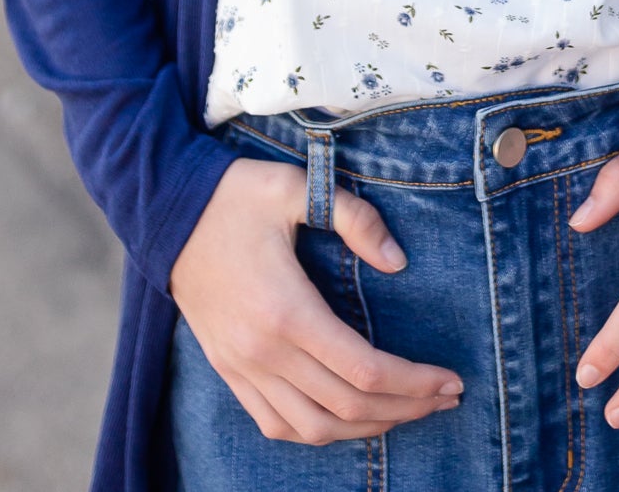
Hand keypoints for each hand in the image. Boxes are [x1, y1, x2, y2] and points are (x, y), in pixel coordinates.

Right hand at [169, 157, 463, 444]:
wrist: (166, 213)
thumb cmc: (235, 195)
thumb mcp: (296, 186)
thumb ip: (354, 217)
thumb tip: (398, 261)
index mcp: (285, 310)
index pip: (363, 370)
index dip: (414, 382)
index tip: (452, 379)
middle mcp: (263, 351)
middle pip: (347, 408)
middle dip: (406, 408)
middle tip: (447, 397)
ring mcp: (242, 368)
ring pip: (313, 429)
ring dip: (367, 428)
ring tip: (408, 410)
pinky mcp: (229, 371)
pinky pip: (276, 425)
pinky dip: (318, 432)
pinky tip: (348, 419)